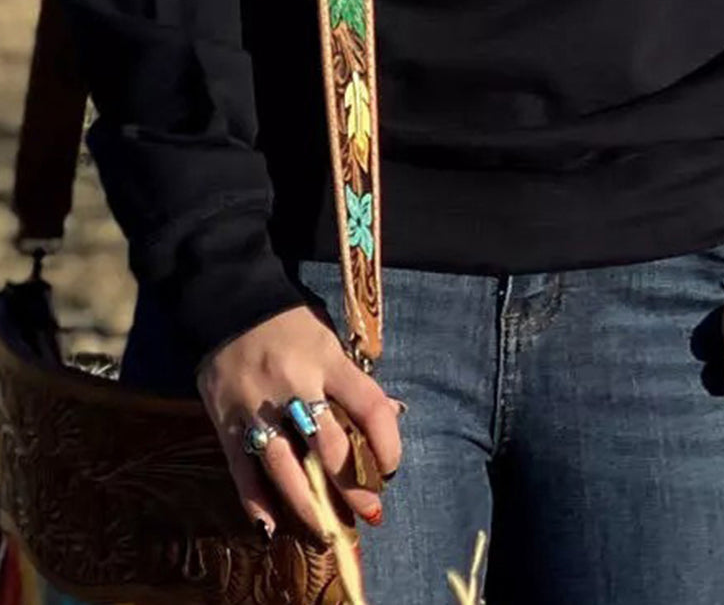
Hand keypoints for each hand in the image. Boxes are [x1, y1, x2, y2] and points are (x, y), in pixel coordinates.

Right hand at [196, 303, 403, 541]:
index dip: (386, 442)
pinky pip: (242, 470)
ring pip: (285, 467)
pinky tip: (272, 526)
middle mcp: (293, 384)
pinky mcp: (226, 421)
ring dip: (309, 504)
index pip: (369, 405)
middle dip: (352, 486)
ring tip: (327, 530)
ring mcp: (257, 406)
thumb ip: (350, 379)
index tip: (390, 467)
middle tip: (368, 512)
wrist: (229, 299)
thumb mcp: (328, 339)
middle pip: (329, 445)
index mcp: (326, 358)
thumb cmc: (289, 323)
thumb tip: (388, 418)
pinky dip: (256, 502)